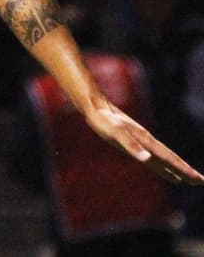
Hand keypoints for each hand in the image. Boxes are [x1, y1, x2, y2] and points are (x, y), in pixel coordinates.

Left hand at [84, 99, 203, 185]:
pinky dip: (161, 165)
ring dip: (175, 170)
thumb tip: (148, 159)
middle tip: (200, 182)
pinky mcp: (133, 143)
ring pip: (162, 159)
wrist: (95, 107)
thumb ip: (132, 146)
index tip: (199, 180)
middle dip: (185, 171)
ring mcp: (141, 142)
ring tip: (186, 180)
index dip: (184, 170)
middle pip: (170, 159)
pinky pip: (152, 157)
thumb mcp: (116, 134)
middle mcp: (147, 142)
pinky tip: (163, 169)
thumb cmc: (104, 121)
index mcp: (147, 141)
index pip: (169, 159)